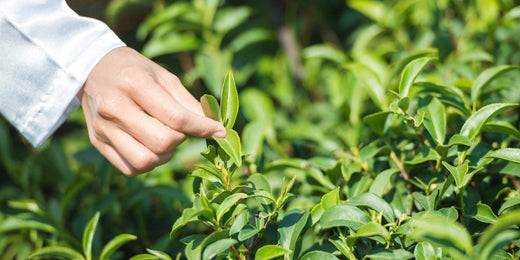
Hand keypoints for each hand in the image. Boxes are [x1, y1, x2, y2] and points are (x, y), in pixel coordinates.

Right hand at [78, 47, 226, 175]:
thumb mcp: (164, 77)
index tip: (219, 132)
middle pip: (161, 142)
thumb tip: (213, 127)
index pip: (175, 117)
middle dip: (180, 140)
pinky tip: (151, 147)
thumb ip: (188, 103)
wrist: (93, 70)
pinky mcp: (97, 143)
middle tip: (181, 130)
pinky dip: (149, 163)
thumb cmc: (136, 72)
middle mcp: (113, 106)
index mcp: (133, 83)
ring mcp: (102, 127)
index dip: (202, 128)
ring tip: (166, 139)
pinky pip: (130, 168)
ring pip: (145, 161)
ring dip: (165, 156)